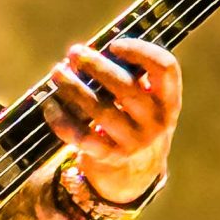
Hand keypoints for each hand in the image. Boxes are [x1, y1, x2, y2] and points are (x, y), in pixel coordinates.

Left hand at [44, 38, 181, 203]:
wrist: (136, 174)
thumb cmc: (135, 123)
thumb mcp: (148, 104)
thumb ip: (132, 78)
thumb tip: (92, 50)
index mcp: (169, 101)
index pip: (165, 68)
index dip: (141, 51)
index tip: (114, 45)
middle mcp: (155, 123)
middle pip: (126, 88)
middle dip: (97, 66)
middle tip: (75, 52)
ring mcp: (133, 142)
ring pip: (100, 110)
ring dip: (74, 88)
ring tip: (58, 72)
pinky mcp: (108, 157)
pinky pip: (81, 136)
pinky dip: (62, 120)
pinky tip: (50, 105)